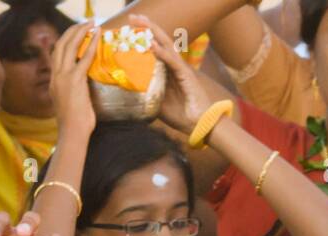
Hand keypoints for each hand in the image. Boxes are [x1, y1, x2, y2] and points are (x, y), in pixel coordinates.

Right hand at [50, 21, 98, 135]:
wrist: (72, 133)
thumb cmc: (75, 123)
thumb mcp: (71, 102)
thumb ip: (74, 90)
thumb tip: (83, 85)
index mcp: (53, 81)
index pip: (56, 53)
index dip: (66, 40)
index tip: (77, 32)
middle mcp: (56, 76)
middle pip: (61, 44)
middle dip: (73, 30)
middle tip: (85, 23)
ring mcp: (63, 77)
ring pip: (69, 46)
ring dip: (81, 32)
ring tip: (91, 24)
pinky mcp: (75, 80)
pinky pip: (84, 57)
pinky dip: (91, 44)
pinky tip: (97, 36)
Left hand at [137, 15, 212, 135]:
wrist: (199, 125)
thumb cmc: (181, 115)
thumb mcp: (157, 104)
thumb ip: (147, 95)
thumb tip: (130, 93)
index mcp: (168, 70)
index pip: (155, 49)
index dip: (143, 37)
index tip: (129, 29)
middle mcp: (175, 65)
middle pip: (160, 41)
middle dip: (146, 28)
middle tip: (132, 17)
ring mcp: (181, 69)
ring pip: (166, 45)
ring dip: (153, 33)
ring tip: (141, 23)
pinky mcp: (186, 76)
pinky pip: (172, 61)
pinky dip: (162, 52)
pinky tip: (151, 44)